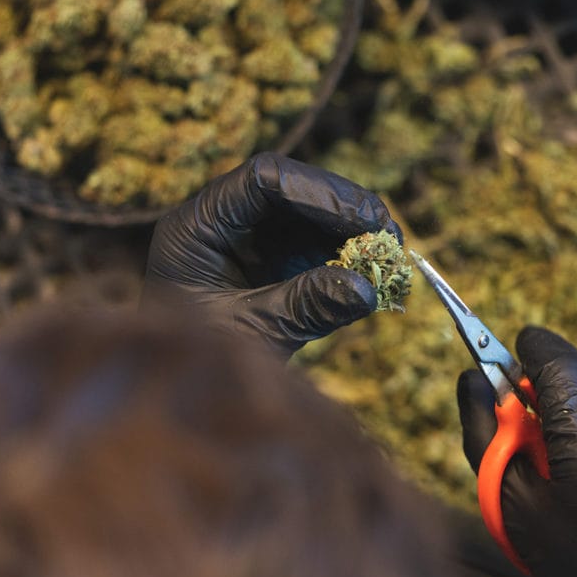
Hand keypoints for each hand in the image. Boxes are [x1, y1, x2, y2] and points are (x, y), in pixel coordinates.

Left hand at [143, 154, 402, 357]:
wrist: (186, 396)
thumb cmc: (200, 364)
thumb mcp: (253, 334)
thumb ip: (305, 307)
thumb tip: (367, 290)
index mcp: (198, 227)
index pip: (261, 180)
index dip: (316, 192)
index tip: (361, 220)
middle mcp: (224, 222)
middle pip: (291, 189)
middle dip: (341, 208)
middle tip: (386, 231)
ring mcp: (251, 239)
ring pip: (309, 213)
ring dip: (351, 228)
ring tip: (389, 250)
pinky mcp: (275, 261)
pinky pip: (316, 242)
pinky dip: (346, 252)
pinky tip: (374, 266)